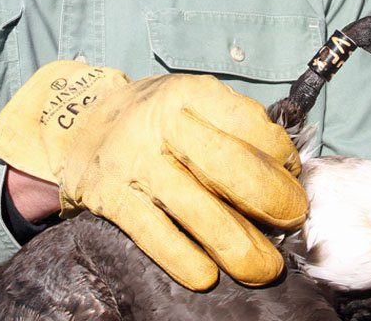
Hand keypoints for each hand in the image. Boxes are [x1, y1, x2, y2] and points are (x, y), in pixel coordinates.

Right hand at [0, 62, 306, 289]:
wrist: (79, 126)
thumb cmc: (154, 120)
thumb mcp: (191, 103)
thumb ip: (234, 127)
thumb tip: (285, 172)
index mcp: (188, 93)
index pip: (248, 124)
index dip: (279, 154)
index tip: (291, 175)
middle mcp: (160, 122)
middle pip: (226, 164)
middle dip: (268, 198)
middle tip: (291, 219)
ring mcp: (132, 160)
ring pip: (193, 205)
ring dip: (235, 242)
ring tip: (263, 266)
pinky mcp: (109, 195)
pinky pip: (150, 230)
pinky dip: (179, 256)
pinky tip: (205, 276)